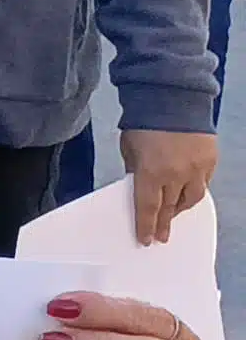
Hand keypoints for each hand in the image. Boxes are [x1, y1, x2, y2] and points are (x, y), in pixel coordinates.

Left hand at [121, 128, 216, 246]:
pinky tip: (186, 193)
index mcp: (151, 173)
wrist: (173, 99)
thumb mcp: (130, 150)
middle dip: (164, 223)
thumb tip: (140, 186)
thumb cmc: (144, 122)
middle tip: (161, 236)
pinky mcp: (210, 161)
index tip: (146, 240)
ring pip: (191, 199)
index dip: (146, 226)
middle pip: (170, 207)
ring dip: (180, 208)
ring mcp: (196, 169)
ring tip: (172, 214)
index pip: (148, 208)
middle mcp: (176, 175)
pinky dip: (193, 190)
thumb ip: (136, 171)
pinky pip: (203, 183)